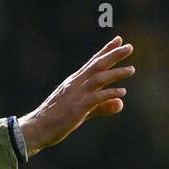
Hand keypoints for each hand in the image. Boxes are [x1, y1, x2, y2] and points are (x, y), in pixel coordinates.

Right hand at [19, 35, 134, 155]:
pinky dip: (109, 93)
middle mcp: (75, 84)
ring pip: (98, 78)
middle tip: (129, 47)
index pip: (93, 62)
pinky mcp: (77, 107)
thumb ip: (102, 106)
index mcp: (74, 82)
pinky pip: (96, 98)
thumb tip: (121, 103)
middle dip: (113, 55)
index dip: (106, 50)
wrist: (37, 128)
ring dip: (115, 73)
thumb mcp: (83, 112)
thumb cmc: (56, 120)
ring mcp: (76, 95)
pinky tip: (122, 93)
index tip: (119, 40)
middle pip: (97, 65)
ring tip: (131, 69)